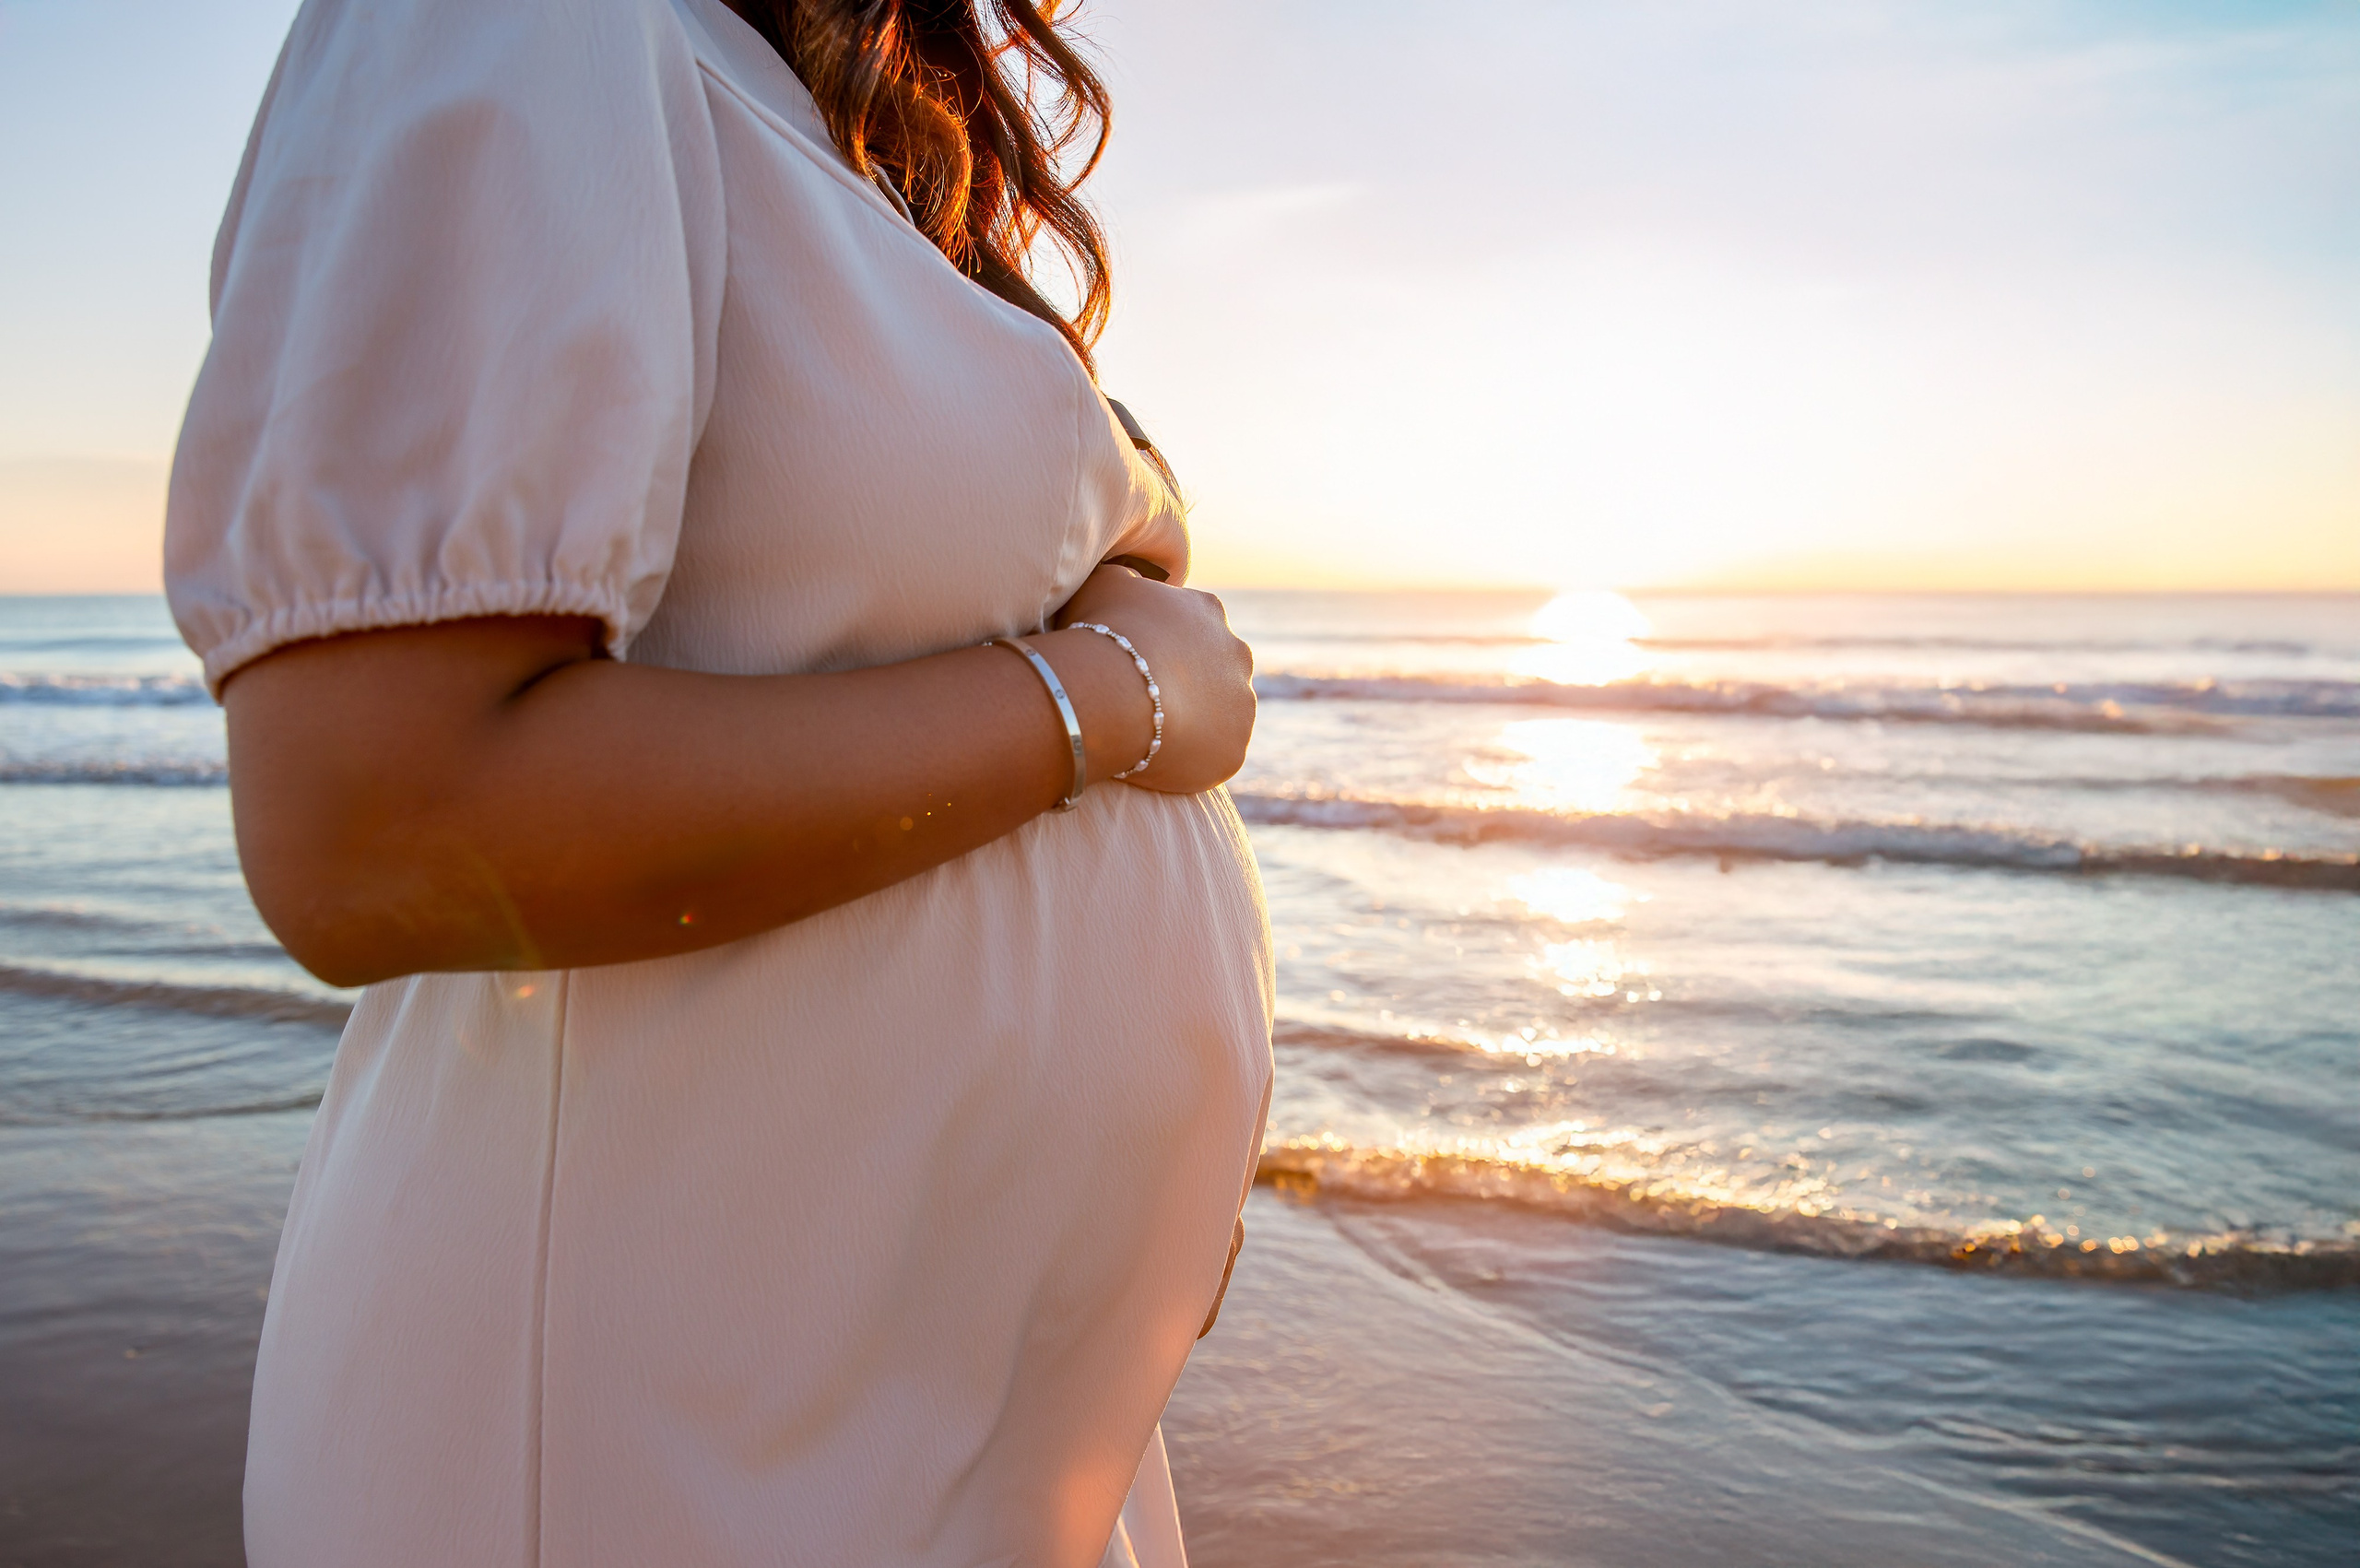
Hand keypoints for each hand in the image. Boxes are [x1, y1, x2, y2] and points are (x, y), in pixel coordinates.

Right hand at [1044, 564, 1254, 793]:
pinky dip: (1188, 759)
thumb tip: (1131, 582)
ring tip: (1148, 733)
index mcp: (1208, 611)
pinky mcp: (1233, 751)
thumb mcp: (1105, 583)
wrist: (1112, 693)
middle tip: (1141, 700)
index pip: (1189, 627)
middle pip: (1211, 672)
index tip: (1133, 661)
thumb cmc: (1103, 633)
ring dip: (1191, 722)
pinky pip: (1209, 757)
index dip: (1159, 645)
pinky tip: (1156, 758)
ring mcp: (1241, 706)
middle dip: (1184, 684)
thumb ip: (1126, 578)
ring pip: (1217, 717)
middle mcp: (1237, 654)